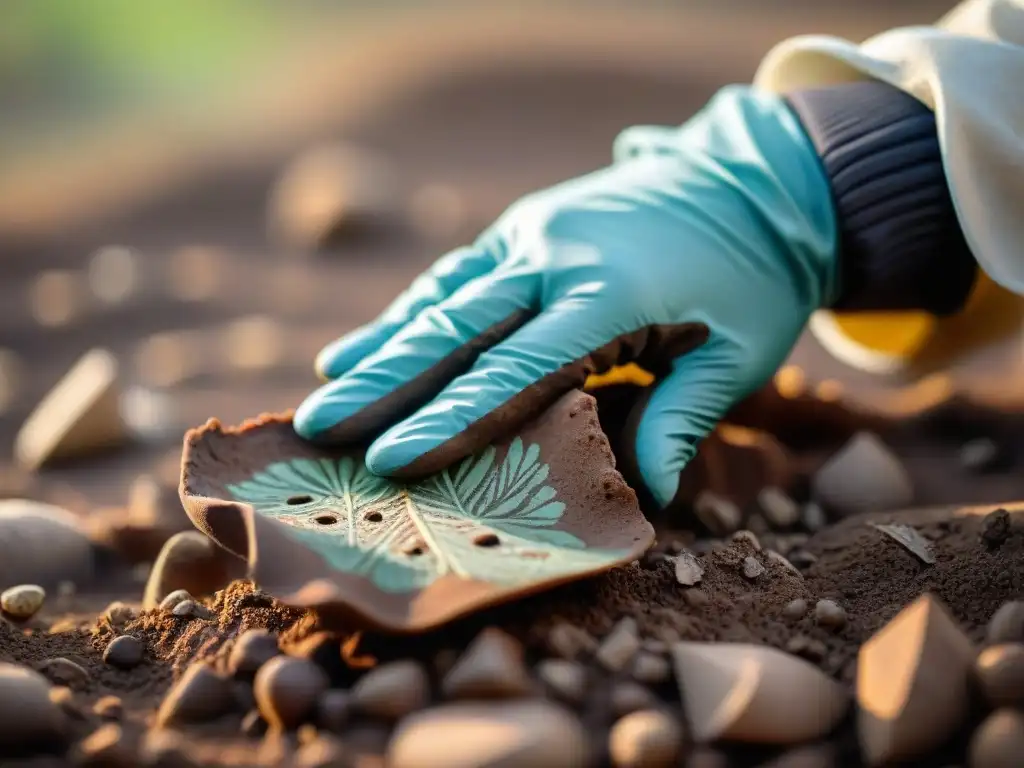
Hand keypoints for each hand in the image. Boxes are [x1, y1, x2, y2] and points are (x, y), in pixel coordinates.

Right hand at [294, 86, 838, 508]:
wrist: (755, 182)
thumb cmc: (751, 282)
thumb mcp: (737, 355)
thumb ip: (683, 417)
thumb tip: (646, 493)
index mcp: (607, 293)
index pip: (514, 367)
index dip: (449, 417)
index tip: (389, 459)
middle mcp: (554, 258)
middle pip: (454, 328)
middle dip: (381, 382)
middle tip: (317, 426)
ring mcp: (533, 234)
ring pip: (442, 297)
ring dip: (381, 344)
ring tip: (323, 387)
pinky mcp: (526, 227)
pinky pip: (458, 275)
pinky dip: (411, 311)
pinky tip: (372, 341)